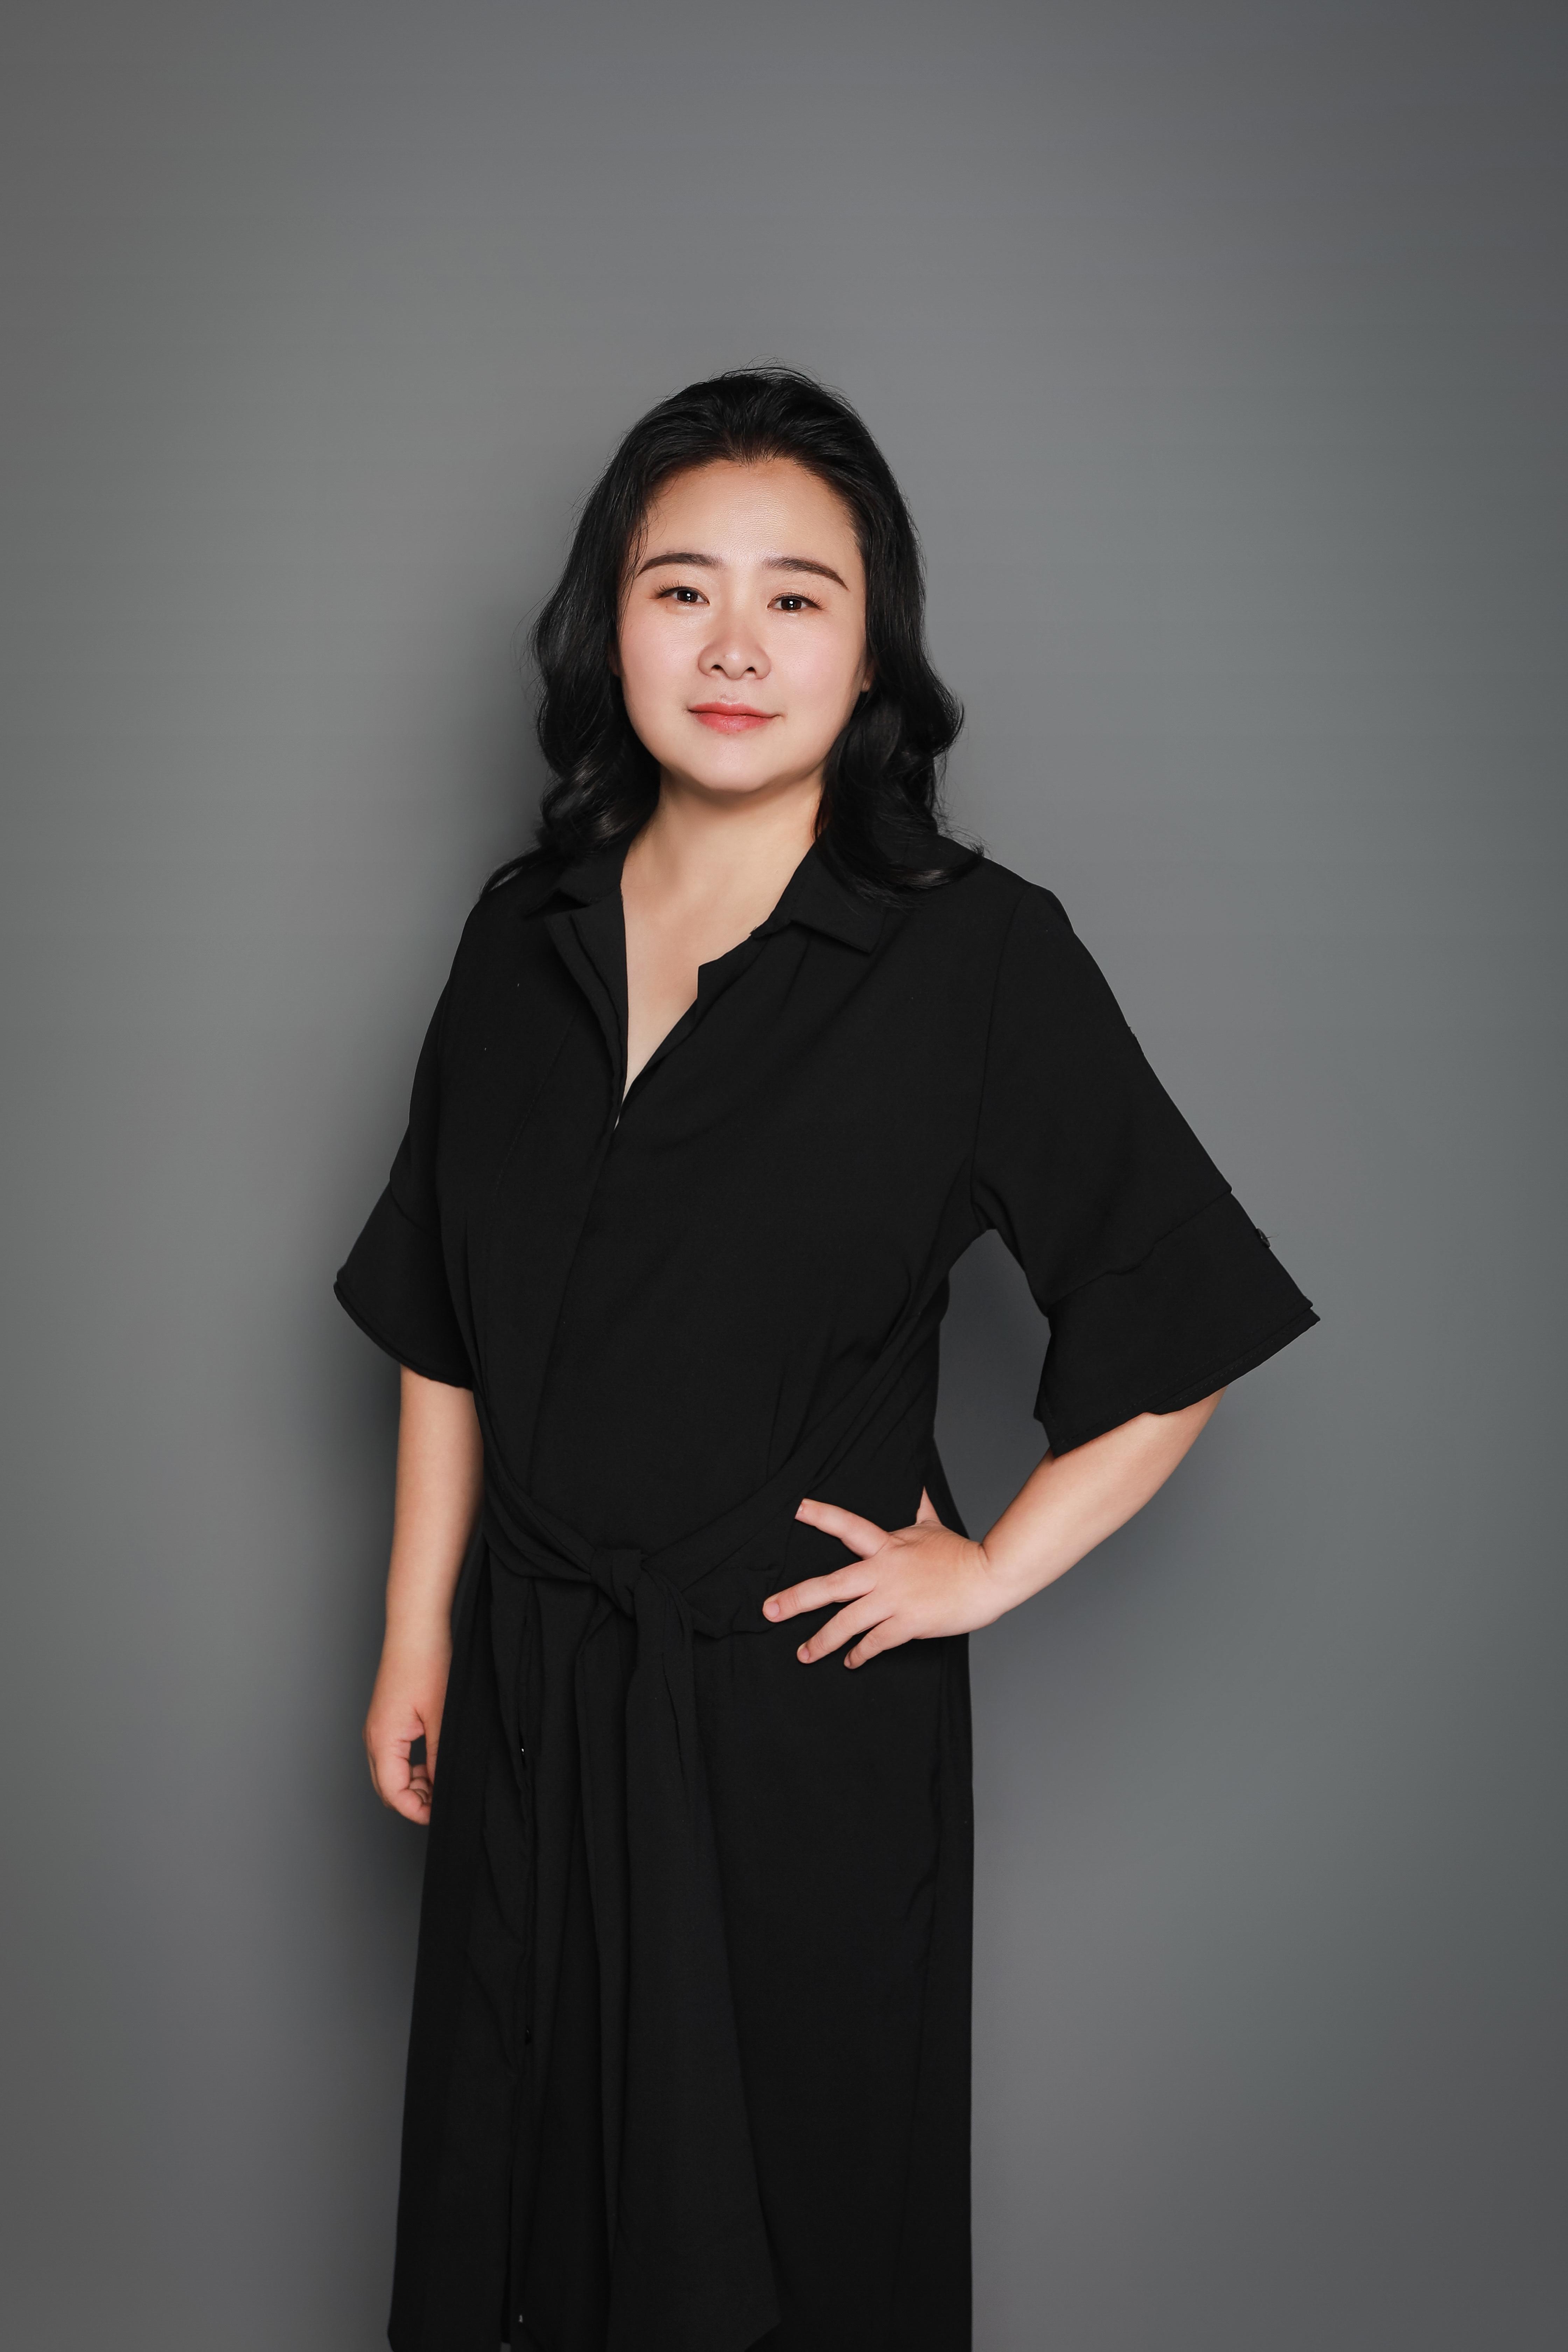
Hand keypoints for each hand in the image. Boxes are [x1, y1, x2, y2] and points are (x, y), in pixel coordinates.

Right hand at [363, 1631, 450, 1822]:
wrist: (416, 1629)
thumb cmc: (426, 1664)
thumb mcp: (441, 1716)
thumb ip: (440, 1756)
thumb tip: (444, 1786)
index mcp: (383, 1739)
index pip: (392, 1793)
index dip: (416, 1810)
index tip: (440, 1814)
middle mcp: (374, 1737)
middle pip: (387, 1788)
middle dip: (414, 1800)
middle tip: (444, 1800)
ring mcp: (378, 1728)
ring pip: (389, 1774)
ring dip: (413, 1784)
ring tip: (441, 1780)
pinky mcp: (387, 1720)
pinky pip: (393, 1757)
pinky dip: (411, 1768)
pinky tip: (432, 1762)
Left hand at [763, 1489, 1013, 1668]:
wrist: (989, 1577)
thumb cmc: (961, 1553)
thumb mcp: (933, 1525)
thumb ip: (918, 1506)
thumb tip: (916, 1481)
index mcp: (887, 1546)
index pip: (847, 1525)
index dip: (819, 1515)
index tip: (793, 1509)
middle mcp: (883, 1572)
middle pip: (830, 1586)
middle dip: (796, 1599)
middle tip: (769, 1610)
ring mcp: (893, 1600)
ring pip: (847, 1623)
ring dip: (822, 1641)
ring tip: (804, 1654)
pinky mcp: (907, 1624)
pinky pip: (874, 1643)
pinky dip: (860, 1654)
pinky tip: (850, 1661)